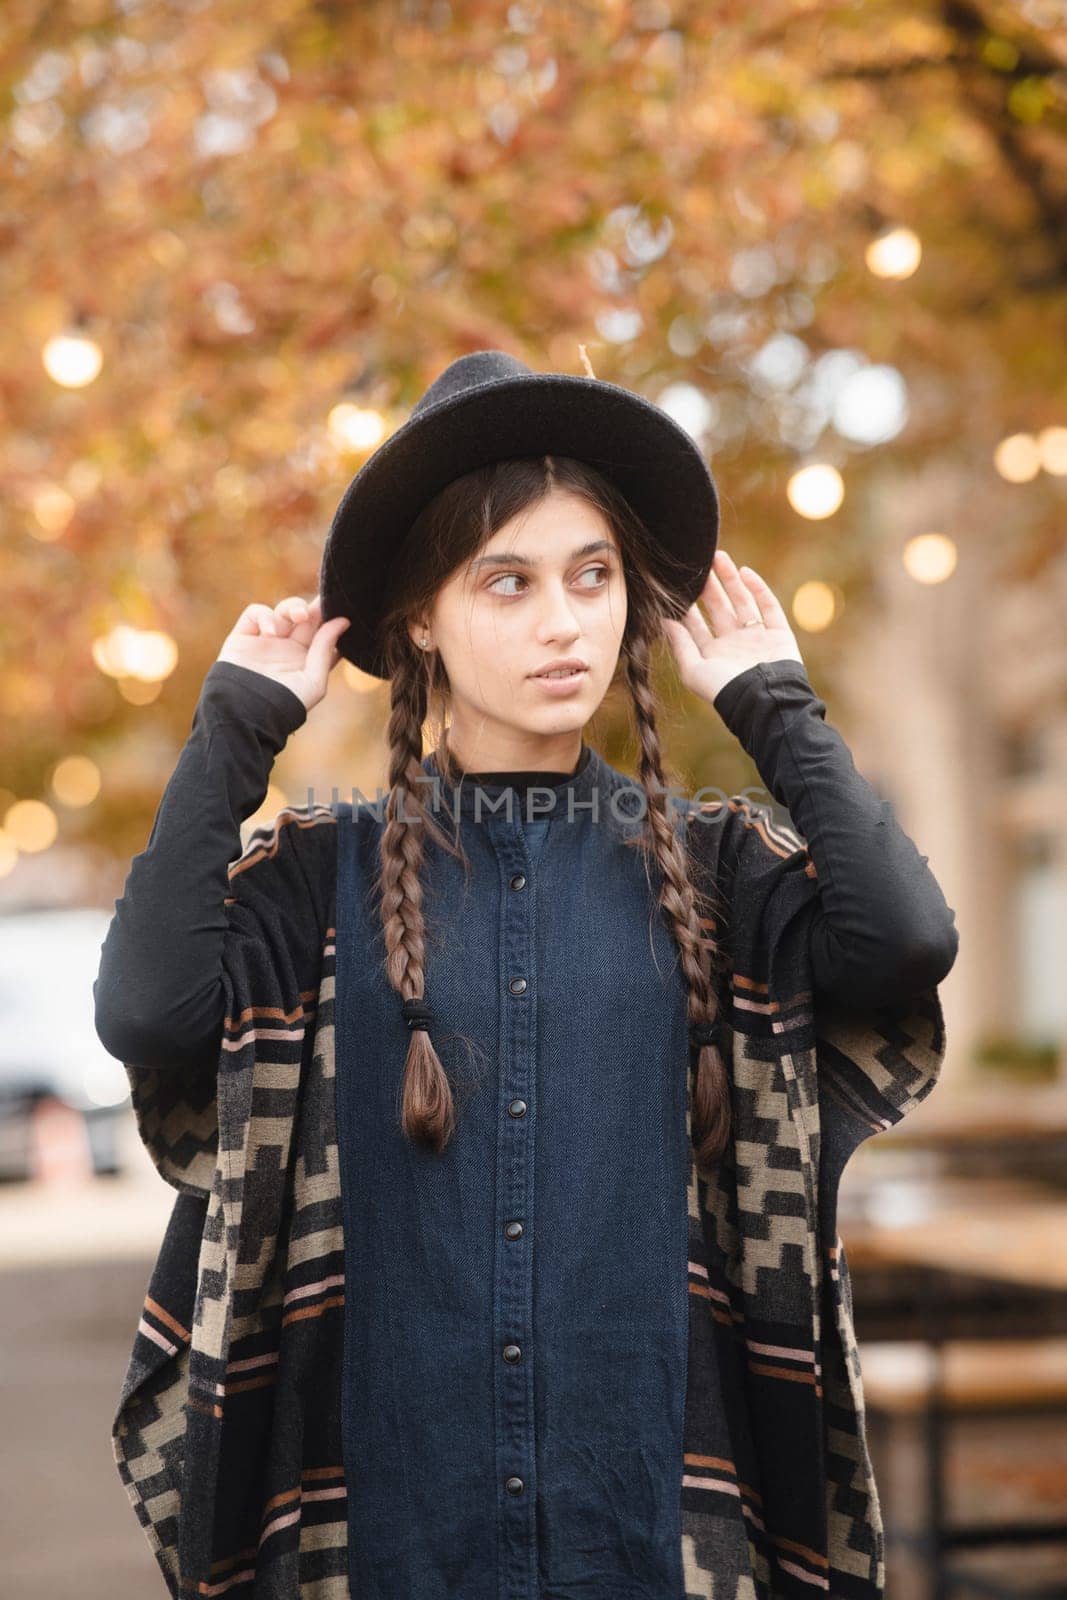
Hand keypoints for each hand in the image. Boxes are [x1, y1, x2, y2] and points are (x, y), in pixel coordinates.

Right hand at [216, 593, 350, 713]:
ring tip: (299, 617)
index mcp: (306, 659)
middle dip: (315, 608)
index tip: (339, 610)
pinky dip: (264, 616)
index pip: (322, 633)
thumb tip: (342, 621)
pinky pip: (255, 613)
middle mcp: (287, 648)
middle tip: (322, 604)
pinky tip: (272, 632)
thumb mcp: (313, 680)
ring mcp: (265, 641)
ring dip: (293, 607)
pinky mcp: (243, 636)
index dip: (330, 620)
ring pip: (283, 611)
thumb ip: (325, 649)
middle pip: (305, 618)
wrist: (245, 712)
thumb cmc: (284, 703)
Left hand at [661, 549, 804, 706]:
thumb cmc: (724, 689)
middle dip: (708, 586)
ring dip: (730, 580)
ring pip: (742, 602)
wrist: (763, 700)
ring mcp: (756, 638)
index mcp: (713, 655)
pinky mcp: (778, 634)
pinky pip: (768, 606)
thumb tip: (663, 620)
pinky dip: (758, 588)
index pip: (696, 625)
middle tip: (698, 563)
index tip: (676, 585)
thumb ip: (680, 644)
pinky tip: (745, 571)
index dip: (687, 605)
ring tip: (718, 557)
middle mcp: (733, 645)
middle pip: (718, 608)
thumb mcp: (693, 670)